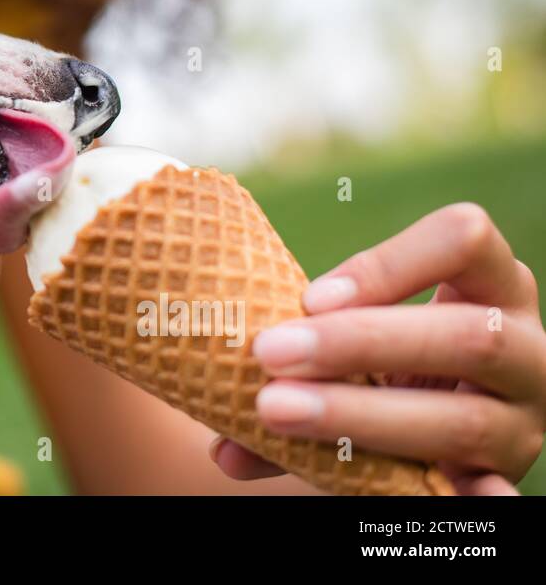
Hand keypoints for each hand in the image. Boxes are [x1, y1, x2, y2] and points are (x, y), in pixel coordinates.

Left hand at [210, 203, 545, 494]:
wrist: (422, 424)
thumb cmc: (379, 359)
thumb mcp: (355, 340)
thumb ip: (296, 356)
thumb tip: (222, 433)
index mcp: (493, 283)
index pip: (464, 239)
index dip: (390, 264)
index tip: (309, 297)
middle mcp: (526, 347)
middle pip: (466, 337)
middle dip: (360, 343)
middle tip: (270, 352)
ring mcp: (521, 420)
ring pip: (461, 420)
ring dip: (359, 416)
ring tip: (274, 411)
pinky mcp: (502, 478)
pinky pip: (486, 496)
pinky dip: (451, 498)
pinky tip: (401, 492)